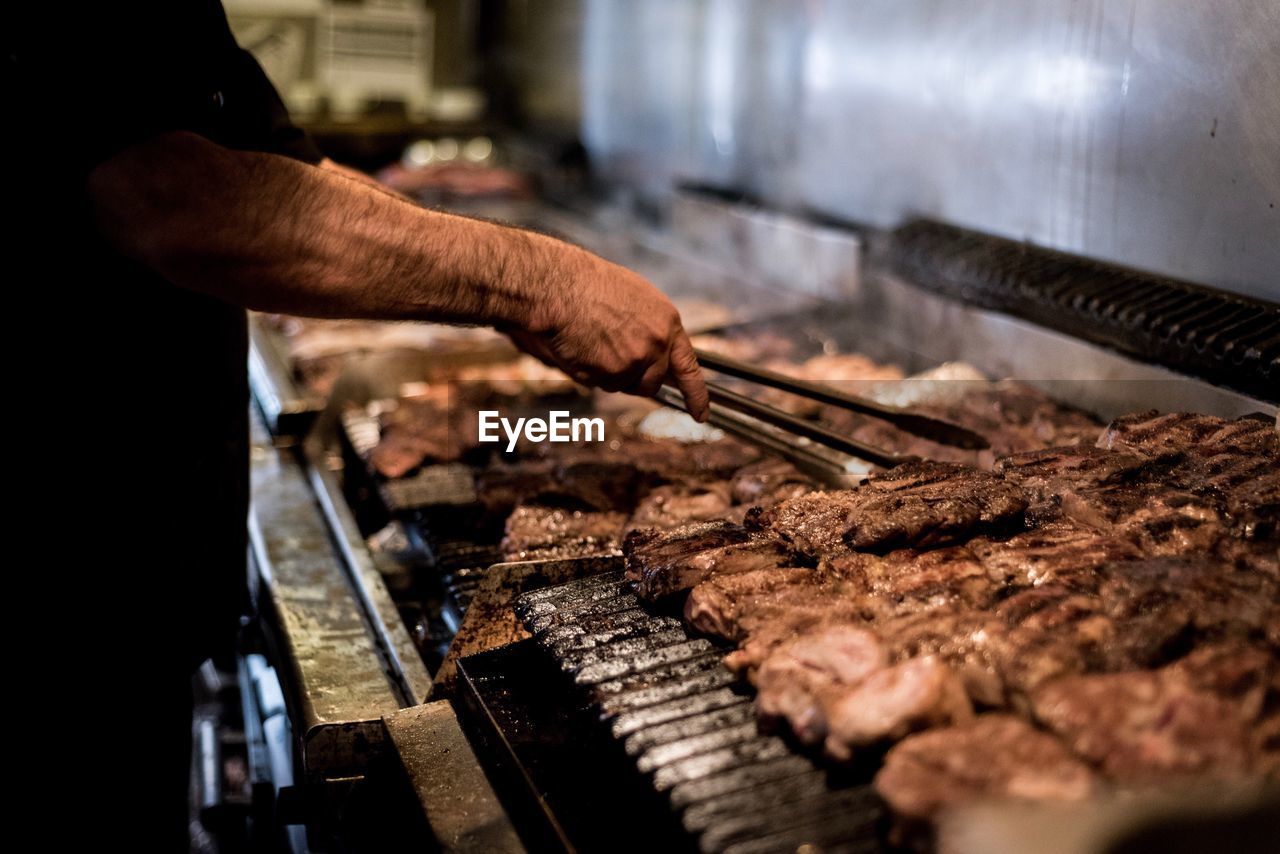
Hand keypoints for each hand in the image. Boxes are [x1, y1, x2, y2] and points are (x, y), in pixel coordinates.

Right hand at [506, 252, 709, 420]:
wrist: (559, 286)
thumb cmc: (589, 285)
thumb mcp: (635, 299)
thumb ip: (651, 329)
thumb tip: (654, 354)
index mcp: (667, 323)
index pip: (689, 368)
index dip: (696, 395)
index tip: (701, 413)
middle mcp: (656, 345)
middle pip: (651, 383)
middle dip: (635, 379)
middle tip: (612, 359)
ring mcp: (634, 362)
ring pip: (622, 385)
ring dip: (609, 374)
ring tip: (591, 342)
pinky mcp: (610, 374)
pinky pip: (599, 385)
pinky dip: (588, 373)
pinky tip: (579, 347)